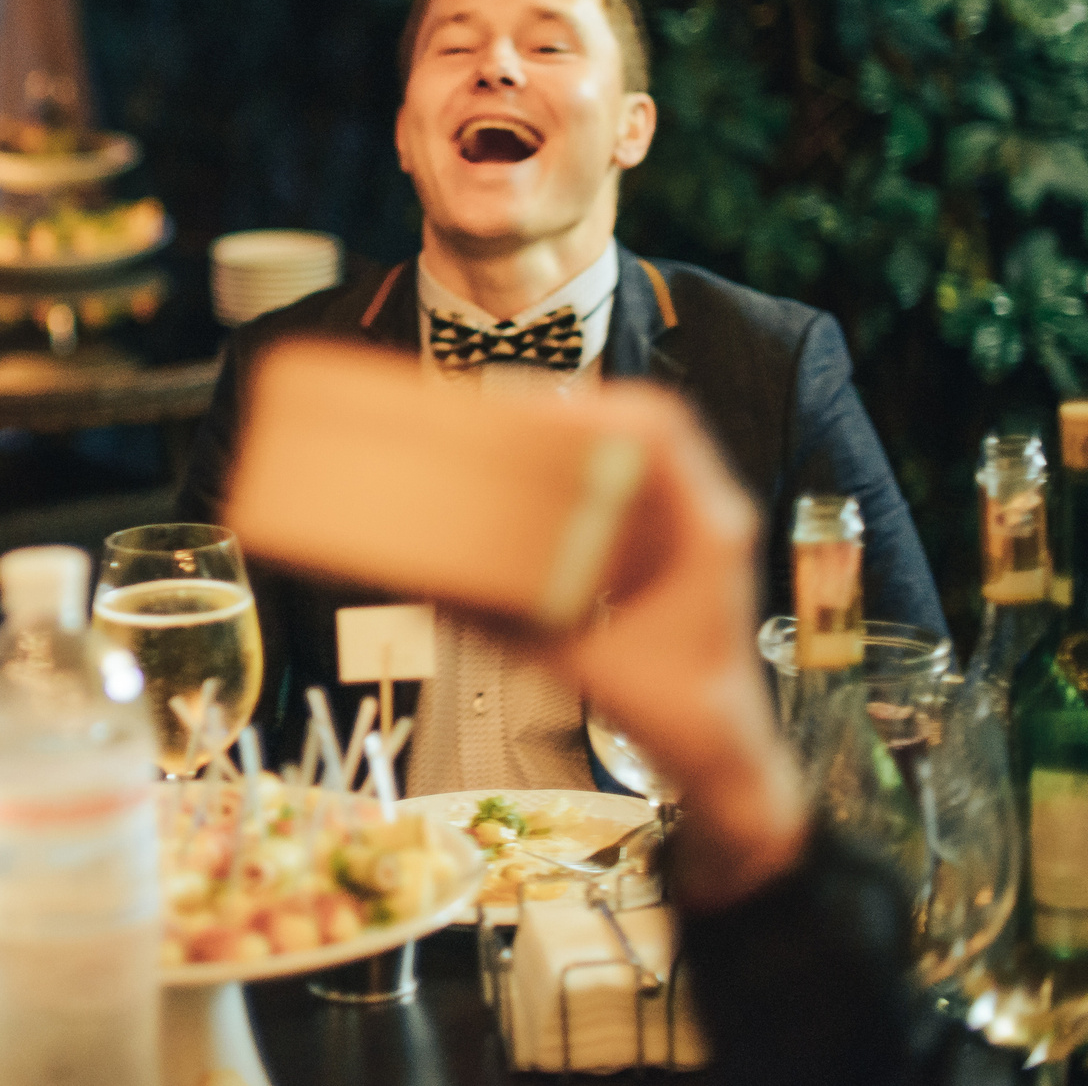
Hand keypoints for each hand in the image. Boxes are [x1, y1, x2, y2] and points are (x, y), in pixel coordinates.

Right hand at [529, 385, 809, 910]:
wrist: (725, 754)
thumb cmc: (676, 714)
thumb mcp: (581, 665)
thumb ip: (509, 627)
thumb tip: (435, 589)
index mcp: (707, 529)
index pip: (660, 428)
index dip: (588, 406)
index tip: (521, 409)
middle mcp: (709, 513)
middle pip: (646, 424)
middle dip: (570, 411)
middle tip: (500, 417)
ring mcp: (698, 526)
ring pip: (639, 449)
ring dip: (576, 438)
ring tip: (510, 441)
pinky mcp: (679, 544)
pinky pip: (633, 484)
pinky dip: (584, 474)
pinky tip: (537, 489)